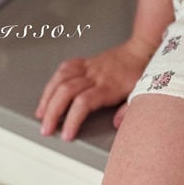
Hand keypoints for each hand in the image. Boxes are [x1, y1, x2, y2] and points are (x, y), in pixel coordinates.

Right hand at [35, 35, 154, 139]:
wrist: (141, 49)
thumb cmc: (141, 73)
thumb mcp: (142, 94)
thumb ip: (129, 110)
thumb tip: (117, 124)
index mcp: (109, 86)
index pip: (83, 103)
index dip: (72, 119)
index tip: (67, 135)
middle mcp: (95, 76)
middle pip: (65, 91)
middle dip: (52, 112)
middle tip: (46, 129)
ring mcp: (88, 68)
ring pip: (60, 79)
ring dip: (47, 97)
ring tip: (41, 113)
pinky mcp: (85, 62)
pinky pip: (64, 68)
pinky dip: (53, 81)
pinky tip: (49, 93)